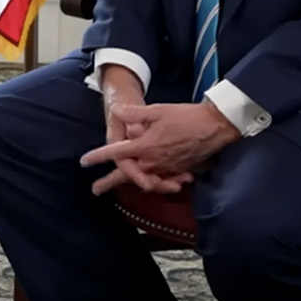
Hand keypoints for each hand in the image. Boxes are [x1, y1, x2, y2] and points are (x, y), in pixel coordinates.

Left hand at [81, 100, 237, 194]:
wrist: (216, 126)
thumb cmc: (186, 117)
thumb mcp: (157, 111)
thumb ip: (135, 113)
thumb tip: (116, 110)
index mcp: (145, 147)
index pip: (116, 154)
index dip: (98, 156)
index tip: (84, 161)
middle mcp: (154, 162)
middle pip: (127, 175)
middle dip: (110, 182)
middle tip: (95, 190)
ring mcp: (168, 168)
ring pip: (145, 180)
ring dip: (131, 183)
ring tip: (119, 188)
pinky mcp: (180, 170)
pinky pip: (162, 180)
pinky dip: (154, 181)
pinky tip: (149, 181)